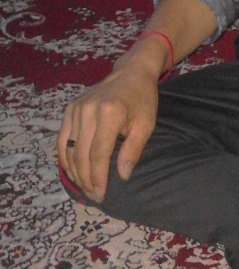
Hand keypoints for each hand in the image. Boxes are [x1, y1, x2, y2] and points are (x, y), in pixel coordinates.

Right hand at [57, 52, 160, 202]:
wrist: (131, 72)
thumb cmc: (142, 99)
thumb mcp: (146, 124)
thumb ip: (133, 150)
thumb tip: (122, 175)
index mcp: (110, 113)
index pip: (98, 154)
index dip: (97, 177)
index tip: (100, 194)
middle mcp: (88, 111)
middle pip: (81, 154)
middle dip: (86, 179)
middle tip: (93, 195)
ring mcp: (76, 108)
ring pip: (69, 149)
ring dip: (74, 172)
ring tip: (84, 187)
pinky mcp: (70, 108)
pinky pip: (62, 139)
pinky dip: (65, 157)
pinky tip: (73, 171)